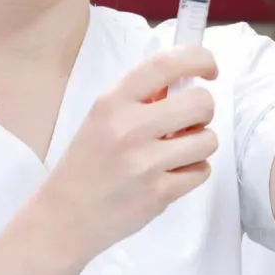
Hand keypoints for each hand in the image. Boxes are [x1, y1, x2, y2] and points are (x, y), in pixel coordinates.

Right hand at [43, 46, 219, 261]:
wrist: (65, 215)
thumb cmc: (88, 162)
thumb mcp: (103, 118)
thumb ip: (141, 98)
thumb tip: (186, 82)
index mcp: (113, 102)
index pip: (166, 64)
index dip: (199, 59)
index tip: (209, 69)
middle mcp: (130, 128)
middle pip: (200, 103)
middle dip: (203, 112)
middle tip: (187, 123)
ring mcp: (145, 163)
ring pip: (208, 140)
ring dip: (200, 145)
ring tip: (177, 152)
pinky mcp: (158, 194)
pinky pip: (202, 171)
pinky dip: (193, 172)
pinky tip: (171, 174)